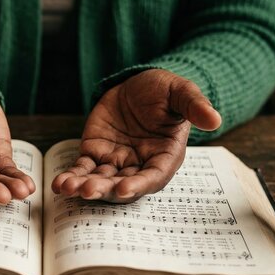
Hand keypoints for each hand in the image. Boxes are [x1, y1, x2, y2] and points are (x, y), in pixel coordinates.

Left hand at [52, 69, 220, 201]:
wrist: (140, 84)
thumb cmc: (165, 91)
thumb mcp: (181, 93)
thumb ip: (194, 106)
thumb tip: (215, 119)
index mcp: (164, 157)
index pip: (153, 177)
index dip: (139, 185)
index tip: (124, 190)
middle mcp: (139, 165)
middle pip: (122, 184)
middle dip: (105, 189)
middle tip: (88, 190)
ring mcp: (116, 162)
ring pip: (99, 180)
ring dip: (83, 185)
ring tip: (67, 187)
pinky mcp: (95, 153)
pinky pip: (82, 168)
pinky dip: (72, 175)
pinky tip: (59, 183)